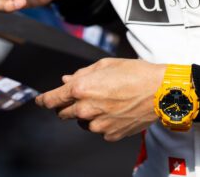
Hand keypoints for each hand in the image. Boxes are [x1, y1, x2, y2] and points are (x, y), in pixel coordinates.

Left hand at [36, 58, 165, 141]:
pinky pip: (99, 130)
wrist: (160, 92)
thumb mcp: (104, 65)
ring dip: (87, 114)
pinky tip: (116, 111)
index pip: (51, 100)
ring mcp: (98, 125)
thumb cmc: (135, 74)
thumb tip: (67, 80)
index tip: (40, 101)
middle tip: (82, 96)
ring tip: (106, 101)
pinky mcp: (110, 135)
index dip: (43, 100)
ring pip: (82, 122)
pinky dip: (103, 122)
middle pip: (64, 113)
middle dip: (67, 105)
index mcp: (80, 89)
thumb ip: (81, 74)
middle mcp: (86, 109)